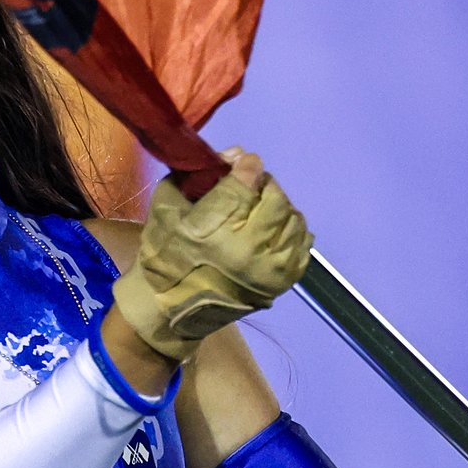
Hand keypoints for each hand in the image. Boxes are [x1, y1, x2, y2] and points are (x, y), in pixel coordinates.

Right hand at [111, 147, 312, 361]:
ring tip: (260, 211)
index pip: (246, 181)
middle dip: (264, 185)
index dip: (246, 166)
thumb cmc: (164, 256)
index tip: (241, 164)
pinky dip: (291, 230)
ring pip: (293, 218)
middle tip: (250, 188)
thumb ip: (198, 176)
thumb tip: (236, 156)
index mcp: (214, 231)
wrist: (172, 310)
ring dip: (279, 207)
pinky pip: (303, 242)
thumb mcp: (167, 208)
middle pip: (275, 197)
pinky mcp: (284, 281)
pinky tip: (274, 230)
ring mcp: (271, 268)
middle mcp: (249, 249)